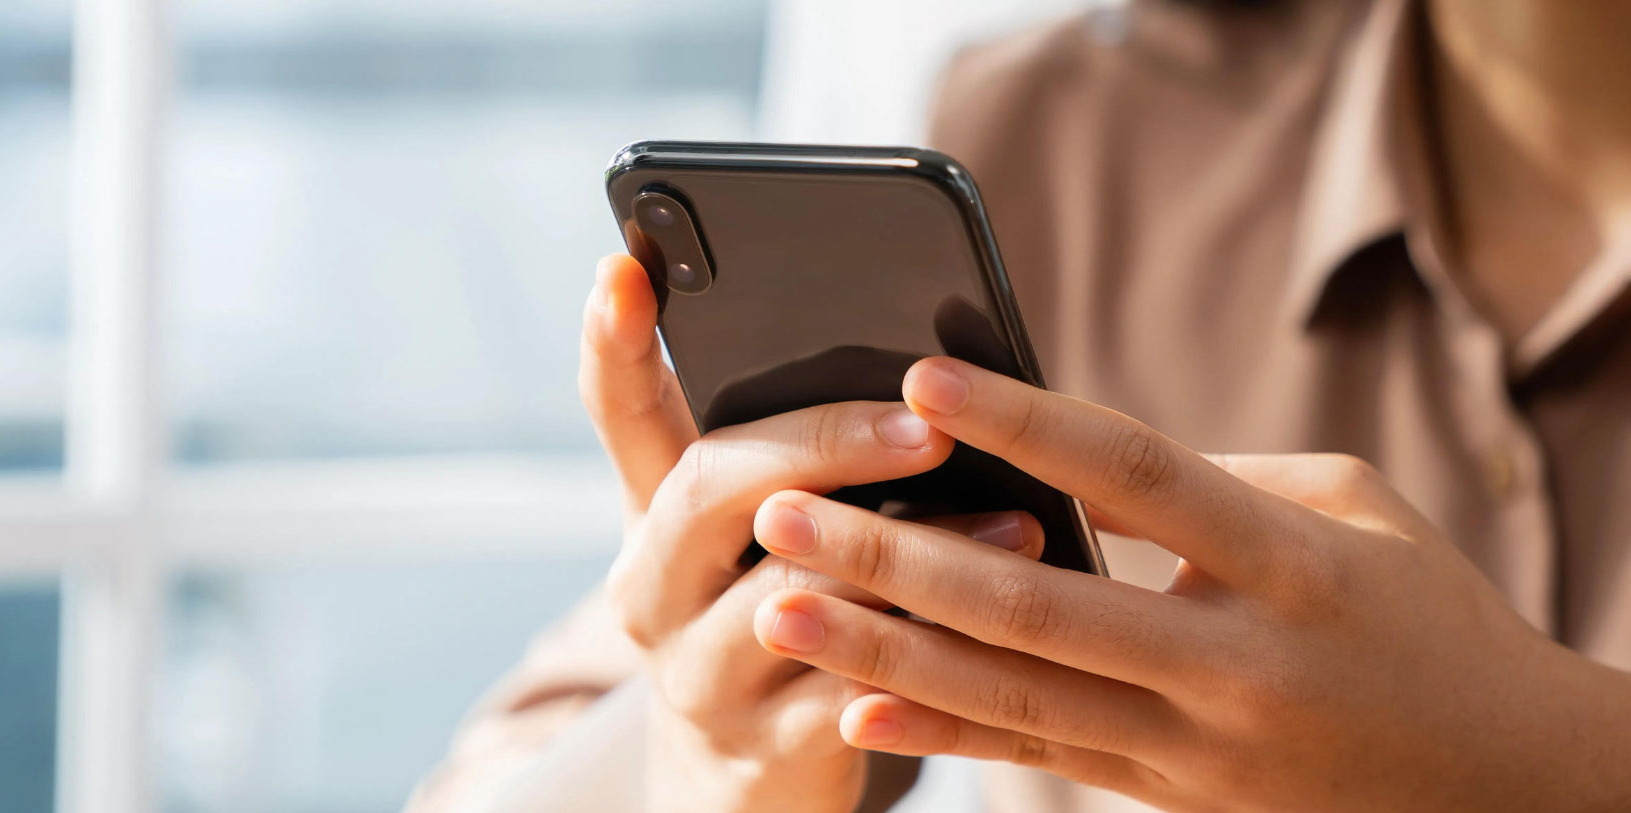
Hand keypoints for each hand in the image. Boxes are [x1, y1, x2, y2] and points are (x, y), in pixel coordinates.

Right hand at [580, 257, 1039, 811]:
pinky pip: (849, 692)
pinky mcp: (759, 750)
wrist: (745, 790)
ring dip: (911, 552)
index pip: (621, 414)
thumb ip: (805, 469)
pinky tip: (997, 632)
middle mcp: (652, 588)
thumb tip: (929, 375)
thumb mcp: (759, 546)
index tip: (624, 265)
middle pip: (709, 486)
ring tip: (1015, 522)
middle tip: (923, 423)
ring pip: (792, 592)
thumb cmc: (780, 630)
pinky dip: (928, 653)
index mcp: (654, 518)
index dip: (615, 343)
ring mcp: (695, 673)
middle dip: (822, 441)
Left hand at [748, 356, 1630, 809]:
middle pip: (1037, 605)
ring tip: (781, 603)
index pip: (1140, 479)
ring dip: (884, 649)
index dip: (1027, 426)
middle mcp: (1235, 666)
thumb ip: (1211, 482)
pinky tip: (853, 708)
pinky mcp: (1170, 798)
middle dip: (897, 556)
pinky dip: (941, 736)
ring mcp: (1197, 748)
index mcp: (1292, 568)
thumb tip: (1065, 455)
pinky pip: (1039, 761)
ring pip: (1014, 698)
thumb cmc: (1424, 616)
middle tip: (780, 507)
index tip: (922, 379)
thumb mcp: (1349, 514)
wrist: (1505, 787)